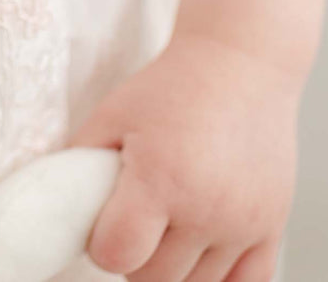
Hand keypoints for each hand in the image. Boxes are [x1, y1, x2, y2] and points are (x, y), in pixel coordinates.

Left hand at [65, 30, 303, 281]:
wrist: (238, 66)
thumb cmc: (171, 87)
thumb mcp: (111, 114)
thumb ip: (79, 160)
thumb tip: (56, 199)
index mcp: (160, 178)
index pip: (118, 254)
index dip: (101, 246)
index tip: (100, 227)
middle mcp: (206, 208)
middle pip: (156, 278)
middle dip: (134, 258)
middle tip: (129, 226)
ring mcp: (243, 222)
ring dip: (173, 269)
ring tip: (163, 231)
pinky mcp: (271, 226)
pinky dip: (218, 279)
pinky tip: (198, 255)